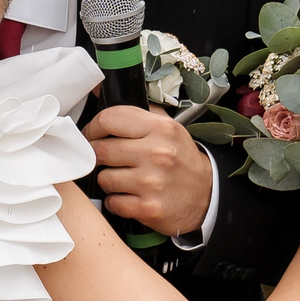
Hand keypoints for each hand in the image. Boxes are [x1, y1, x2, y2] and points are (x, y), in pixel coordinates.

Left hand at [85, 105, 212, 236]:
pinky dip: (116, 201)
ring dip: (107, 180)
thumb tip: (101, 92)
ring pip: (103, 178)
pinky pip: (112, 202)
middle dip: (97, 156)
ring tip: (124, 179)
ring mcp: (151, 182)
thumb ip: (138, 112)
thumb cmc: (180, 159)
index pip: (109, 119)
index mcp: (160, 129)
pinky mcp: (147, 207)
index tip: (92, 135)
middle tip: (106, 159)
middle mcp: (156, 153)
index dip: (93, 128)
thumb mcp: (168, 128)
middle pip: (100, 150)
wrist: (208, 194)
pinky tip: (130, 196)